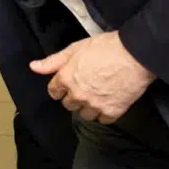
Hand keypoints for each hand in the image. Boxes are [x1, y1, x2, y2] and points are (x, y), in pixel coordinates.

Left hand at [30, 31, 155, 123]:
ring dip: (88, 107)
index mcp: (66, 78)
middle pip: (69, 105)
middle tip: (86, 87)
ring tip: (98, 95)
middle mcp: (77, 94)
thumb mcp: (75, 48)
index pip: (54, 92)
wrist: (135, 55)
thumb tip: (33, 67)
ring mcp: (95, 104)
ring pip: (85, 115)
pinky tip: (109, 102)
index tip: (67, 84)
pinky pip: (103, 120)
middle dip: (74, 97)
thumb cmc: (105, 47)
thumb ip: (53, 61)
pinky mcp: (113, 111)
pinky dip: (105, 114)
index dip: (60, 87)